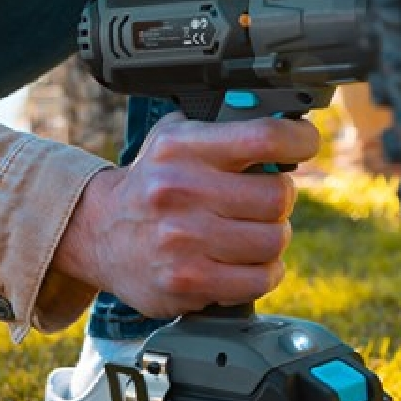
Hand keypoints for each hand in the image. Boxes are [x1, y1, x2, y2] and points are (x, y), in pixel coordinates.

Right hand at [50, 114, 321, 317]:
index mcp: (184, 148)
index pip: (265, 137)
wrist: (97, 232)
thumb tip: (285, 119)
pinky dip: (263, 272)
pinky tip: (244, 262)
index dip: (299, 139)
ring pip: (274, 240)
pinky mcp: (188, 282)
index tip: (303, 144)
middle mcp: (182, 191)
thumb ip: (225, 127)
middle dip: (280, 198)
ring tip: (250, 232)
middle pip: (278, 196)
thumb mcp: (176, 137)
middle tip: (264, 200)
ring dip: (272, 238)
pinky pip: (259, 279)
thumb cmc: (152, 182)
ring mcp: (184, 240)